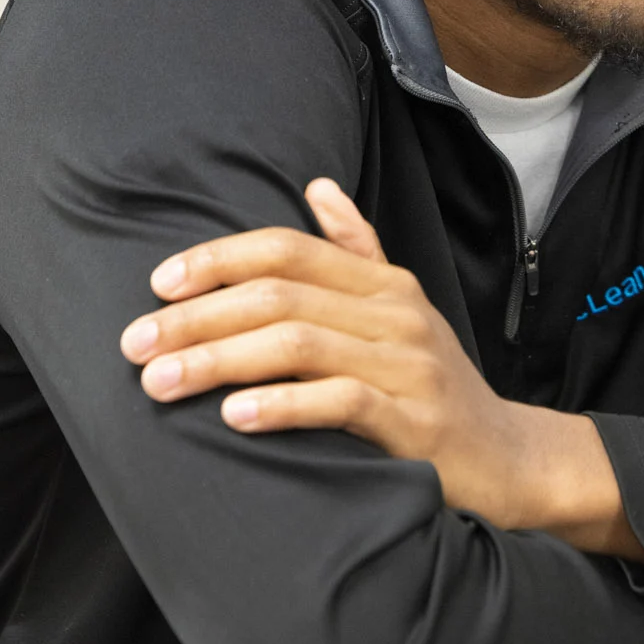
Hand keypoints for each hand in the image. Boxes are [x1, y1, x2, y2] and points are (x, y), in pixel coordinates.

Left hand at [119, 180, 643, 559]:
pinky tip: (234, 416)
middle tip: (135, 345)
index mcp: (384, 283)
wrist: (508, 458)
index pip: (290, 251)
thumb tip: (317, 185)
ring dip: (220, 361)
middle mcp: (396, 313)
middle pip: (282, 296)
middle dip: (199, 317)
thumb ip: (358, 249)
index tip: (158, 285)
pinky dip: (283, 405)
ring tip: (162, 383)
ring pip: (300, 345)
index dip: (220, 260)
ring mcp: (409, 365)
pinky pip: (341, 402)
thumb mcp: (402, 311)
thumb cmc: (435, 385)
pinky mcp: (416, 421)